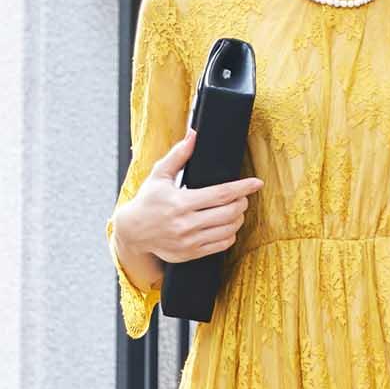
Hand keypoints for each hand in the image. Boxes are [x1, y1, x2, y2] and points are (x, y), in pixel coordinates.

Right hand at [113, 127, 263, 264]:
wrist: (133, 232)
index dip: (242, 188)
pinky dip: (230, 234)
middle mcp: (186, 223)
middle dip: (242, 202)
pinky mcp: (191, 253)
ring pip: (228, 230)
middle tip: (242, 197)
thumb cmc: (148, 201)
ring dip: (238, 218)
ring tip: (235, 210)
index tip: (256, 183)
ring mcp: (189, 241)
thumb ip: (178, 155)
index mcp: (181, 202)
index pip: (221, 194)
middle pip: (229, 212)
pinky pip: (221, 245)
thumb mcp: (159, 175)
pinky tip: (227, 226)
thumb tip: (193, 135)